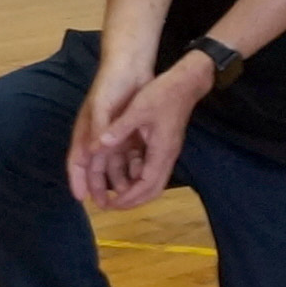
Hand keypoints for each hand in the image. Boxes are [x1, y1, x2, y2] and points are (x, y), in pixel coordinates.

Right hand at [64, 55, 151, 204]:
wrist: (130, 64)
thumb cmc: (111, 84)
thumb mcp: (103, 107)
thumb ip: (99, 130)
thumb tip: (94, 153)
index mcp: (86, 132)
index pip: (77, 161)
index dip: (77, 180)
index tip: (79, 198)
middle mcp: (97, 136)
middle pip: (94, 167)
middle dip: (97, 186)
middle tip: (102, 205)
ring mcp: (112, 133)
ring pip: (112, 163)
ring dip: (116, 179)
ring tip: (123, 196)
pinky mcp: (127, 129)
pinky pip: (127, 153)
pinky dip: (131, 165)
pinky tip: (139, 176)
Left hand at [71, 54, 205, 210]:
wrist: (187, 81)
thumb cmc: (164, 93)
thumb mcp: (138, 109)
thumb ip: (118, 129)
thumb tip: (98, 146)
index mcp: (162, 150)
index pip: (147, 185)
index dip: (129, 198)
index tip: (111, 204)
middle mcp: (167, 155)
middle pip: (153, 189)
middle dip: (132, 201)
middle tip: (110, 205)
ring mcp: (168, 150)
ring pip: (154, 181)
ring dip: (136, 191)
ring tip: (115, 195)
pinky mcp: (166, 144)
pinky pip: (153, 169)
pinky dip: (140, 178)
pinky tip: (125, 176)